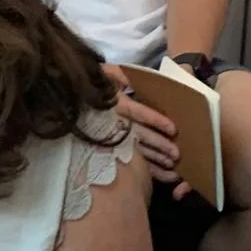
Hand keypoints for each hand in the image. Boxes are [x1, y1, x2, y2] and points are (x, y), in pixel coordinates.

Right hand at [104, 64, 182, 185]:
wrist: (74, 98)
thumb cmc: (98, 86)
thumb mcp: (108, 74)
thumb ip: (124, 74)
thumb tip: (144, 76)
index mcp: (111, 102)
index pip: (134, 111)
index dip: (153, 119)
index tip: (172, 128)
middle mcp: (110, 121)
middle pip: (137, 134)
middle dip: (157, 144)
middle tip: (176, 153)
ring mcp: (111, 138)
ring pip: (135, 150)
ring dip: (155, 159)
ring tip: (173, 166)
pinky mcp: (113, 150)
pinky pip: (133, 162)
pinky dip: (152, 171)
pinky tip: (168, 176)